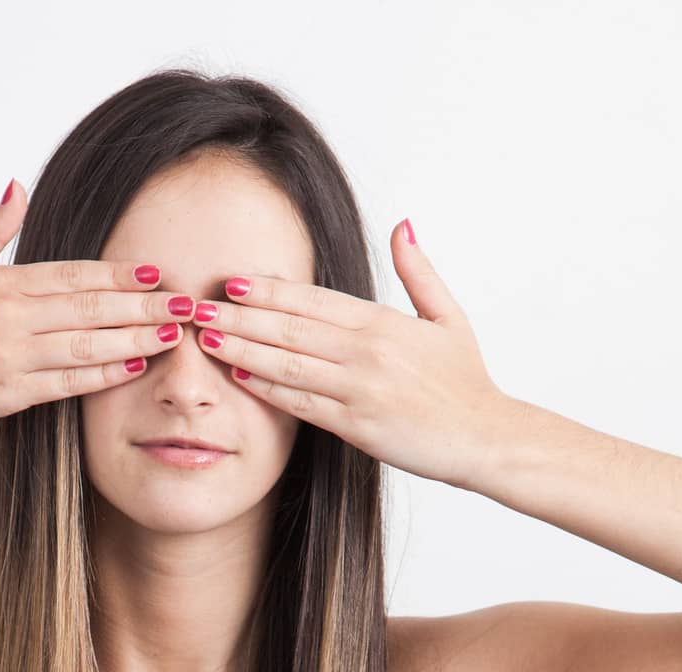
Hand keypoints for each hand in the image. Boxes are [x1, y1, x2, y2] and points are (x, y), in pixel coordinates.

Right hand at [0, 179, 194, 433]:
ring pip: (85, 344)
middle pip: (89, 307)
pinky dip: (102, 373)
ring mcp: (8, 356)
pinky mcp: (5, 394)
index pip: (72, 275)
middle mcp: (8, 316)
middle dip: (143, 305)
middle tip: (185, 302)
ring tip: (173, 334)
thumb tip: (16, 184)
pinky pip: (65, 382)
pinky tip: (134, 365)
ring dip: (135, 338)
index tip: (155, 273)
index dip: (118, 275)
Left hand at [190, 221, 512, 488]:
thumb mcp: (448, 317)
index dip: (270, 291)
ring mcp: (359, 388)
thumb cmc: (465, 382)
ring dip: (243, 350)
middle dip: (240, 317)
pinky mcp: (356, 424)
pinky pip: (303, 403)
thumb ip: (419, 272)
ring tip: (206, 338)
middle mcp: (367, 350)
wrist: (484, 436)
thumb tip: (403, 224)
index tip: (233, 283)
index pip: (314, 300)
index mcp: (384, 322)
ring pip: (289, 363)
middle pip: (291, 327)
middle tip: (198, 307)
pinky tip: (240, 377)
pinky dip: (269, 389)